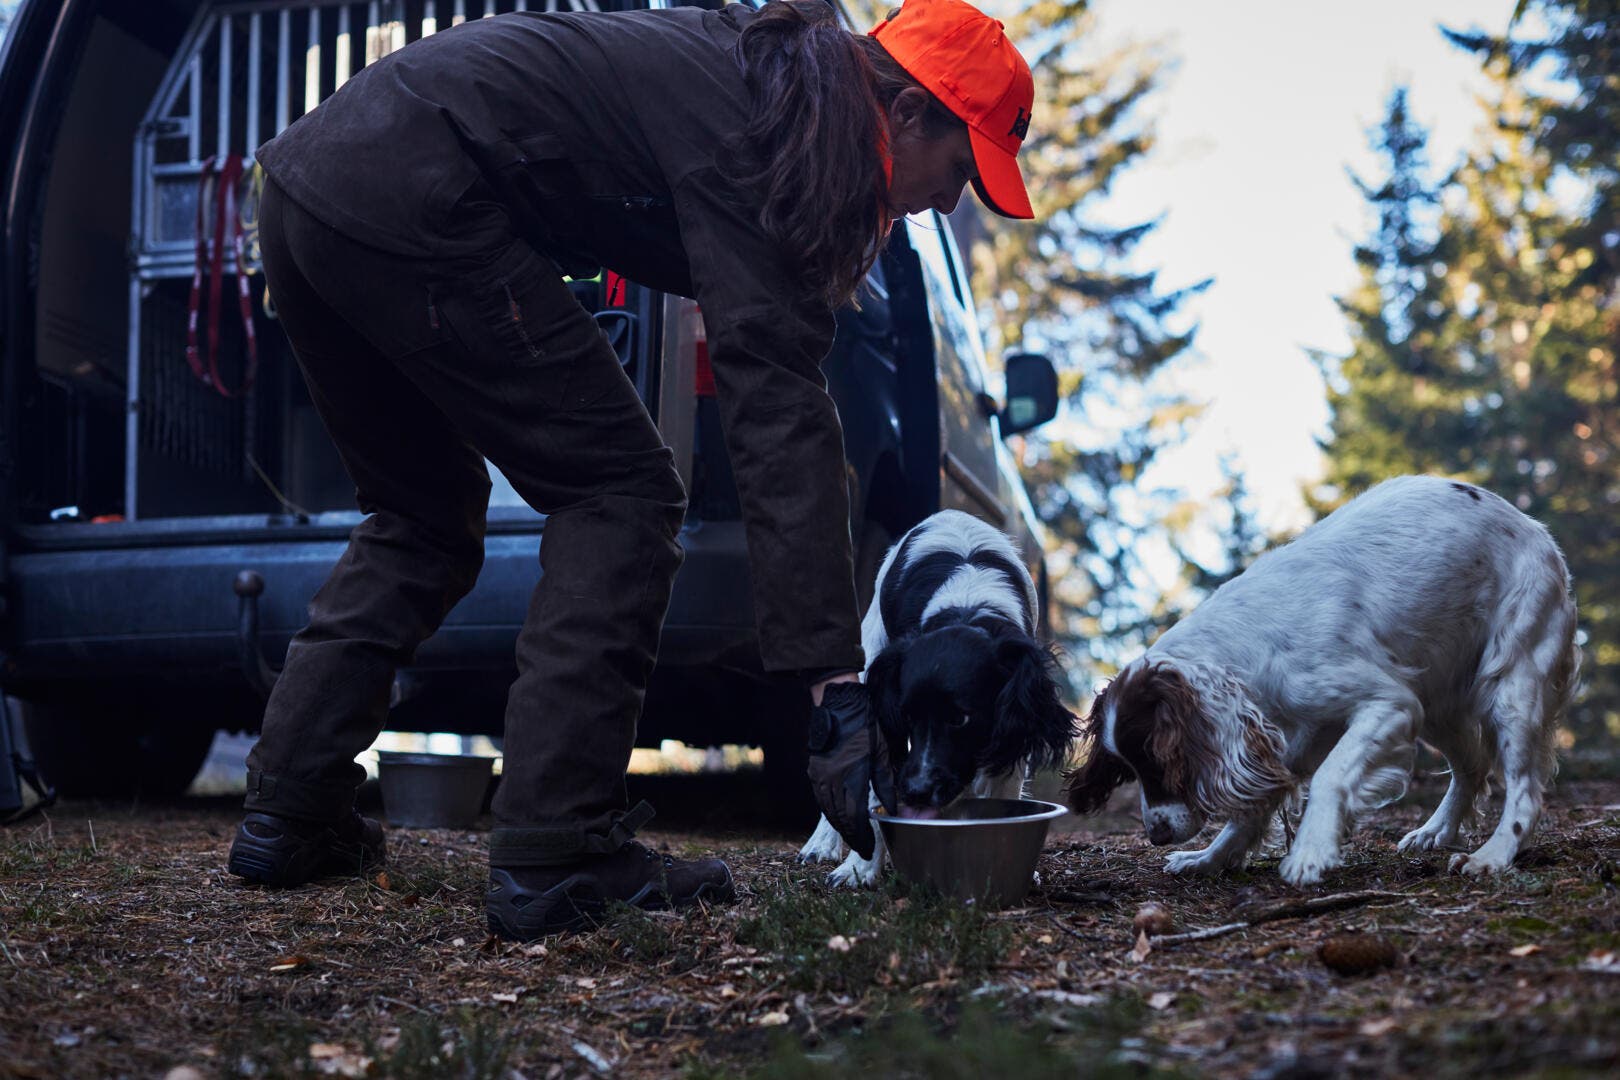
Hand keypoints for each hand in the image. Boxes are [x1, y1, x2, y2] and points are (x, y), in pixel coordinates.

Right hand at [805, 680, 895, 858]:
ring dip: (840, 825)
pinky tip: (838, 815)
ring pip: (828, 811)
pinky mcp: (814, 770)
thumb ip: (885, 782)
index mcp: (852, 777)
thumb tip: (891, 808)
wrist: (837, 703)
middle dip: (851, 836)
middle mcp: (832, 781)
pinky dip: (830, 811)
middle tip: (861, 847)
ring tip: (851, 835)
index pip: (855, 818)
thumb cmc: (863, 725)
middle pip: (840, 819)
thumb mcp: (881, 752)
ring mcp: (820, 776)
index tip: (868, 849)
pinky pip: (821, 799)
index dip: (862, 837)